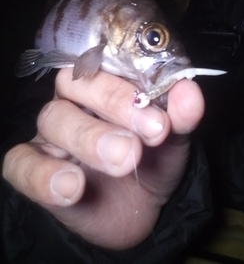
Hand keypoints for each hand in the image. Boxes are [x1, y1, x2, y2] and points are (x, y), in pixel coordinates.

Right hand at [2, 68, 203, 249]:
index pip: (105, 64)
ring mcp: (52, 135)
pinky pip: (21, 163)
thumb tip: (189, 89)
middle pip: (74, 84)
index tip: (159, 118)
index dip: (127, 86)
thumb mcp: (174, 141)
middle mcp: (75, 101)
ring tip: (124, 160)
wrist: (139, 210)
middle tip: (144, 138)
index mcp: (107, 84)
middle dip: (111, 105)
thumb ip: (180, 116)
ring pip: (53, 119)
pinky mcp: (34, 169)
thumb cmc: (153, 161)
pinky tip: (72, 187)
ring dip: (88, 138)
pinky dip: (42, 174)